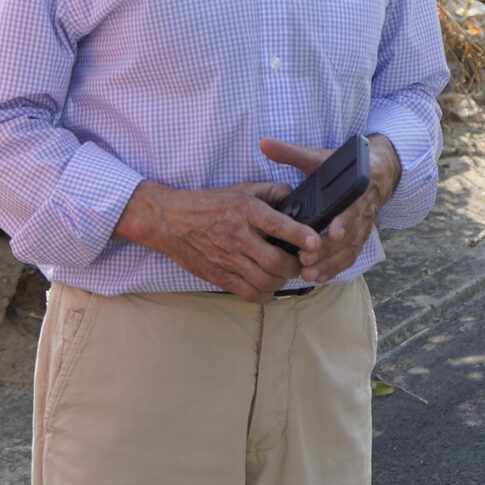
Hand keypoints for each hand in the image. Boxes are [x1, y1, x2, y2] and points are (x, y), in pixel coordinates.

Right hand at [112, 181, 312, 301]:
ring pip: (264, 281)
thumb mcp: (241, 189)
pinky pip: (248, 293)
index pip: (277, 224)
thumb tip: (297, 198)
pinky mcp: (218, 276)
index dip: (300, 235)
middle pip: (275, 261)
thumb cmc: (210, 204)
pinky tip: (268, 287)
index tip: (315, 242)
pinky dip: (264, 295)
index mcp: (245, 210)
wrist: (169, 221)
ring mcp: (227, 258)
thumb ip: (272, 192)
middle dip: (295, 266)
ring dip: (281, 281)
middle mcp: (237, 236)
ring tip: (284, 274)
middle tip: (301, 263)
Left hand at [258, 134, 397, 285]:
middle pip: (348, 238)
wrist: (377, 175)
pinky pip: (348, 259)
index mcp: (355, 191)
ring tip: (308, 273)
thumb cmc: (345, 167)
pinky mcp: (357, 240)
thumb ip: (291, 153)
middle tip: (306, 258)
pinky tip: (317, 277)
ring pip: (348, 252)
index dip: (344, 222)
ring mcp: (361, 229)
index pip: (352, 209)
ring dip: (329, 264)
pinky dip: (334, 269)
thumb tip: (264, 143)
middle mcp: (361, 213)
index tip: (333, 232)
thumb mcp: (319, 158)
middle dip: (327, 250)